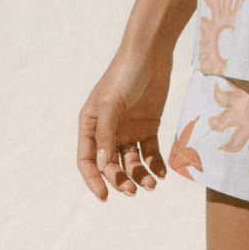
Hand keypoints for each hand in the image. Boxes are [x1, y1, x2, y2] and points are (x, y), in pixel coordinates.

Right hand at [77, 45, 173, 199]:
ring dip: (139, 175)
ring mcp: (128, 129)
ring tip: (152, 184)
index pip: (87, 160)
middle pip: (110, 164)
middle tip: (133, 190)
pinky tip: (161, 173)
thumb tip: (102, 165)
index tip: (104, 196)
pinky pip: (150, 152)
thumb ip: (106, 134)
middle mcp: (107, 130)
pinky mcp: (148, 126)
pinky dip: (154, 164)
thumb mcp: (112, 104)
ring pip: (131, 161)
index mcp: (90, 124)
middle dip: (120, 179)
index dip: (93, 180)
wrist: (151, 53)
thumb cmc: (125, 73)